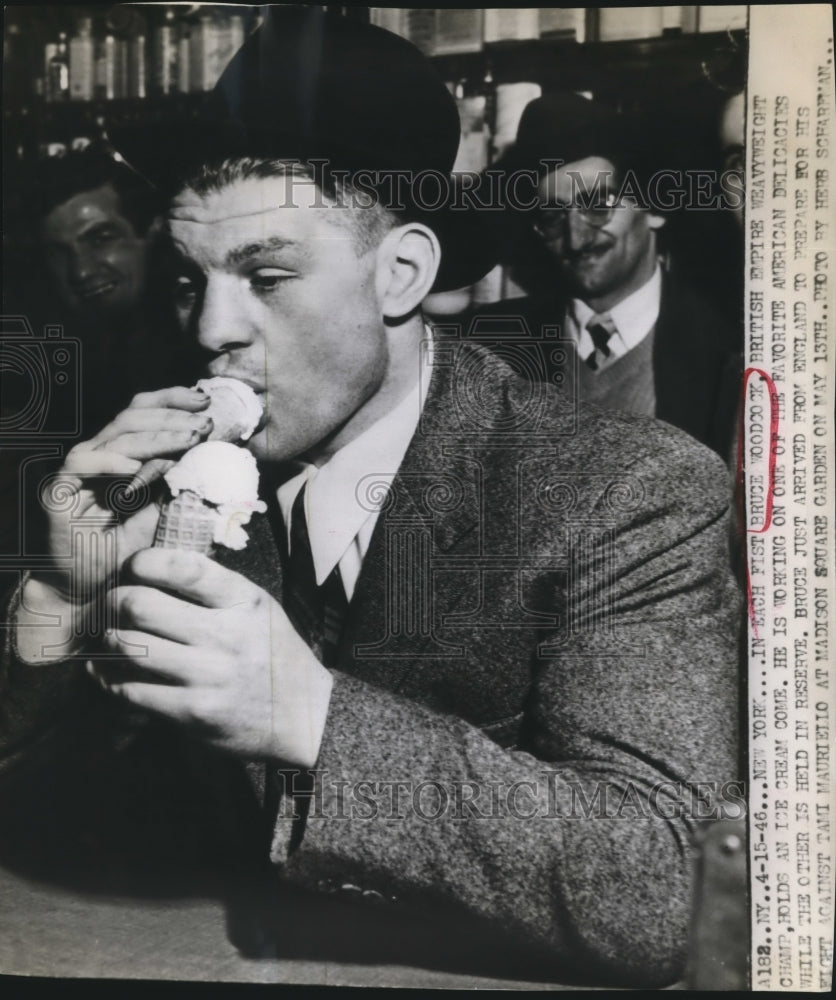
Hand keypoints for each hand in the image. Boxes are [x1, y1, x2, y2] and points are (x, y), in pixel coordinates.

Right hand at [39, 387, 213, 598]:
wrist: (81, 587)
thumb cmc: (120, 554)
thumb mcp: (158, 518)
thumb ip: (172, 491)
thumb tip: (203, 464)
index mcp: (121, 455)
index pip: (144, 414)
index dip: (172, 402)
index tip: (207, 403)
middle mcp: (99, 455)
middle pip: (132, 416)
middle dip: (173, 415)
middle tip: (205, 422)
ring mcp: (79, 470)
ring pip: (116, 437)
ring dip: (156, 436)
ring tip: (188, 439)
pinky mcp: (59, 489)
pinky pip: (83, 464)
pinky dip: (112, 463)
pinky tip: (137, 468)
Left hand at [90, 548, 333, 767]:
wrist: (304, 715)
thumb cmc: (273, 653)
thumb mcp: (258, 608)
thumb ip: (216, 588)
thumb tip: (156, 566)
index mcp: (243, 601)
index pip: (184, 568)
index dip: (146, 562)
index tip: (134, 567)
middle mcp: (226, 635)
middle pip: (141, 606)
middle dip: (113, 602)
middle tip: (108, 605)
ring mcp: (209, 676)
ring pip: (129, 648)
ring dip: (107, 642)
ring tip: (107, 638)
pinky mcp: (194, 713)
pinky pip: (132, 691)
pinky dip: (112, 681)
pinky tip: (111, 675)